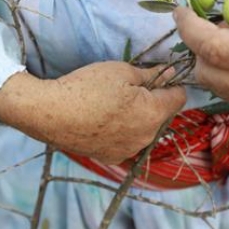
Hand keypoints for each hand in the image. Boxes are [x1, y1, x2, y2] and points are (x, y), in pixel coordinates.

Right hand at [0, 62, 185, 163]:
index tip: (158, 77)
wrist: (49, 112)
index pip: (179, 98)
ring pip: (145, 129)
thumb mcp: (122, 71)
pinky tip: (104, 120)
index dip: (171, 84)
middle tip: (130, 88)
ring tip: (114, 105)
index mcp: (154, 114)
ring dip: (139, 117)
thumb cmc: (88, 86)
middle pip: (162, 115)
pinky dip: (123, 131)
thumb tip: (171, 73)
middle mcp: (147, 137)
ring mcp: (129, 150)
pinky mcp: (112, 157)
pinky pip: (127, 141)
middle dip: (154, 101)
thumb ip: (152, 75)